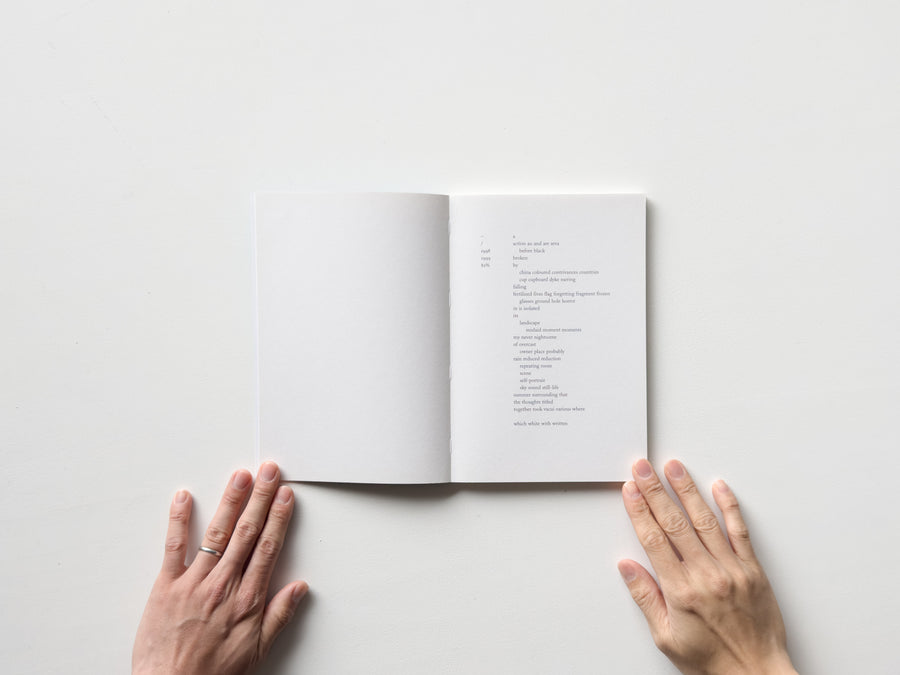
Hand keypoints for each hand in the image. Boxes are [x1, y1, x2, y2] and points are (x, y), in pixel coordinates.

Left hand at [133, 461, 307, 674]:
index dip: (277, 518)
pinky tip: (184, 498)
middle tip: (269, 472)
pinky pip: (173, 547)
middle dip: (260, 498)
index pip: (267, 548)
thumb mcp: (257, 651)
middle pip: (246, 533)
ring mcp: (194, 583)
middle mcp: (223, 586)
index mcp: (247, 600)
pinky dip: (179, 520)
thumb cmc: (213, 673)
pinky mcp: (166, 586)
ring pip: (217, 534)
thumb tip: (300, 587)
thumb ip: (279, 616)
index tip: (285, 496)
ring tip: (240, 476)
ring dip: (230, 501)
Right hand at [618, 459, 795, 674]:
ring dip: (687, 490)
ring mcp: (732, 569)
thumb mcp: (666, 637)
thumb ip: (646, 598)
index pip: (654, 539)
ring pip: (705, 520)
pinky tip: (718, 487)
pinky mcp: (752, 570)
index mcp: (681, 591)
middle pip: (675, 522)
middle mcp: (706, 574)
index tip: (630, 490)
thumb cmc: (711, 661)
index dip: (639, 510)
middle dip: (655, 490)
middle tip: (643, 467)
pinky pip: (740, 531)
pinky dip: (729, 507)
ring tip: (674, 467)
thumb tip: (627, 567)